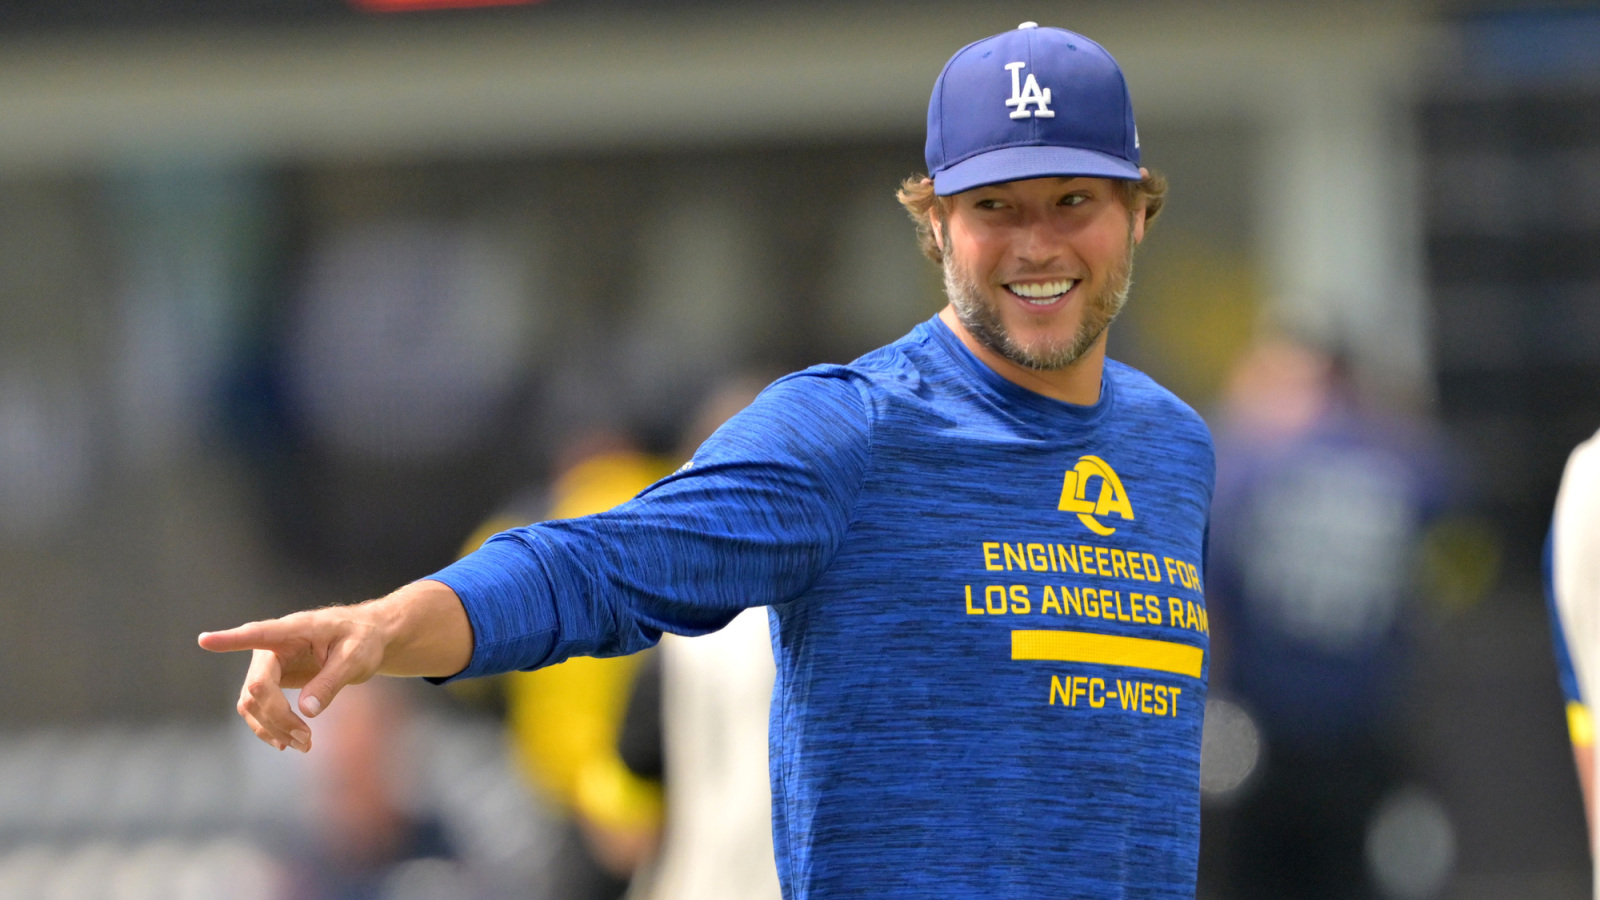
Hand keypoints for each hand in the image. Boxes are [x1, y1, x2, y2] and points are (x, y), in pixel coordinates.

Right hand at [199, 581, 472, 751]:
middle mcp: (272, 647)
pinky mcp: (270, 681)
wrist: (365, 639)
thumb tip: (306, 712)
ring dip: (272, 727)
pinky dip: (267, 727)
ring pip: (252, 702)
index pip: (258, 635)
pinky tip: (284, 743)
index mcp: (294, 630)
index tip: (204, 640)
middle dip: (277, 717)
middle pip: (258, 686)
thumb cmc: (362, 640)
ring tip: (304, 745)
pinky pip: (256, 708)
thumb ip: (331, 682)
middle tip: (307, 740)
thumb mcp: (356, 658)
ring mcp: (267, 665)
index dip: (230, 640)